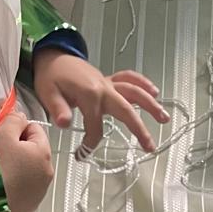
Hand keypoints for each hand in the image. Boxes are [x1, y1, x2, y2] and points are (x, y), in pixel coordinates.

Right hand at [0, 110, 54, 211]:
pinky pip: (26, 186)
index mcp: (44, 153)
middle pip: (33, 149)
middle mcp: (47, 173)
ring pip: (30, 168)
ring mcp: (40, 191)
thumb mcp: (4, 134)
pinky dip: (16, 182)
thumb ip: (13, 119)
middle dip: (18, 146)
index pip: (35, 128)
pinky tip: (4, 183)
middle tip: (0, 152)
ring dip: (17, 164)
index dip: (17, 128)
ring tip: (1, 169)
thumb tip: (18, 115)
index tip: (4, 136)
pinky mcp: (31, 204)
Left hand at [31, 50, 167, 155]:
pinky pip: (129, 79)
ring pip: (134, 92)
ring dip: (150, 105)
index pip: (96, 127)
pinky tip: (154, 92)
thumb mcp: (47, 92)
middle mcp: (104, 88)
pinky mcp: (109, 80)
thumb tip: (64, 123)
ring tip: (164, 119)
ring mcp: (108, 83)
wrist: (52, 56)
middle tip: (150, 146)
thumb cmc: (50, 76)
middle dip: (139, 129)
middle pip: (126, 110)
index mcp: (90, 95)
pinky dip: (142, 84)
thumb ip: (58, 108)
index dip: (90, 143)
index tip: (81, 155)